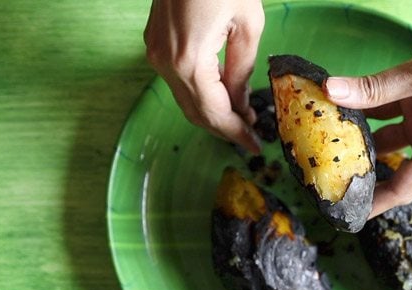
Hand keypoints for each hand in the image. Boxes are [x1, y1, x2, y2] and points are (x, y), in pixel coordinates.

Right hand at [144, 0, 263, 153]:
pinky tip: (222, 96)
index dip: (236, 133)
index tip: (255, 145)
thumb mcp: (248, 23)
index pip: (214, 113)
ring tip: (241, 120)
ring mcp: (155, 53)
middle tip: (251, 137)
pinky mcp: (155, 44)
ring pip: (185, 100)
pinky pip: (178, 81)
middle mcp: (165, 61)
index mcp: (188, 59)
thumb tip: (241, 102)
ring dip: (212, 114)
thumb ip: (242, 68)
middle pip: (196, 113)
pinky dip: (200, 95)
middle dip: (225, 129)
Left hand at [324, 0, 411, 216]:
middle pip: (389, 164)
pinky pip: (386, 108)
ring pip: (384, 134)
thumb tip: (331, 91)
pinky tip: (341, 103)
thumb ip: (373, 88)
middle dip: (359, 168)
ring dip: (358, 133)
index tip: (347, 213)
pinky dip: (365, 105)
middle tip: (327, 174)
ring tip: (326, 138)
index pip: (402, 188)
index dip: (374, 203)